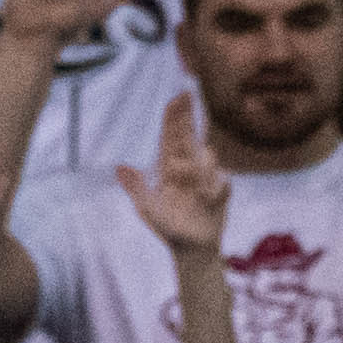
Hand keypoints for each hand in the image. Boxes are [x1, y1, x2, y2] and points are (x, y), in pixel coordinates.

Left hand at [115, 90, 229, 260]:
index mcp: (168, 167)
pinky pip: (222, 180)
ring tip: (196, 190)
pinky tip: (206, 198)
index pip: (171, 135)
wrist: (192, 249)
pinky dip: (215, 188)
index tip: (179, 96)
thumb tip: (120, 168)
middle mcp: (187, 167)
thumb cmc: (167, 228)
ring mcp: (205, 176)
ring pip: (206, 156)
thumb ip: (136, 188)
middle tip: (188, 93)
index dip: (175, 115)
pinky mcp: (220, 190)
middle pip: (189, 134)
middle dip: (188, 114)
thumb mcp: (147, 209)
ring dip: (201, 167)